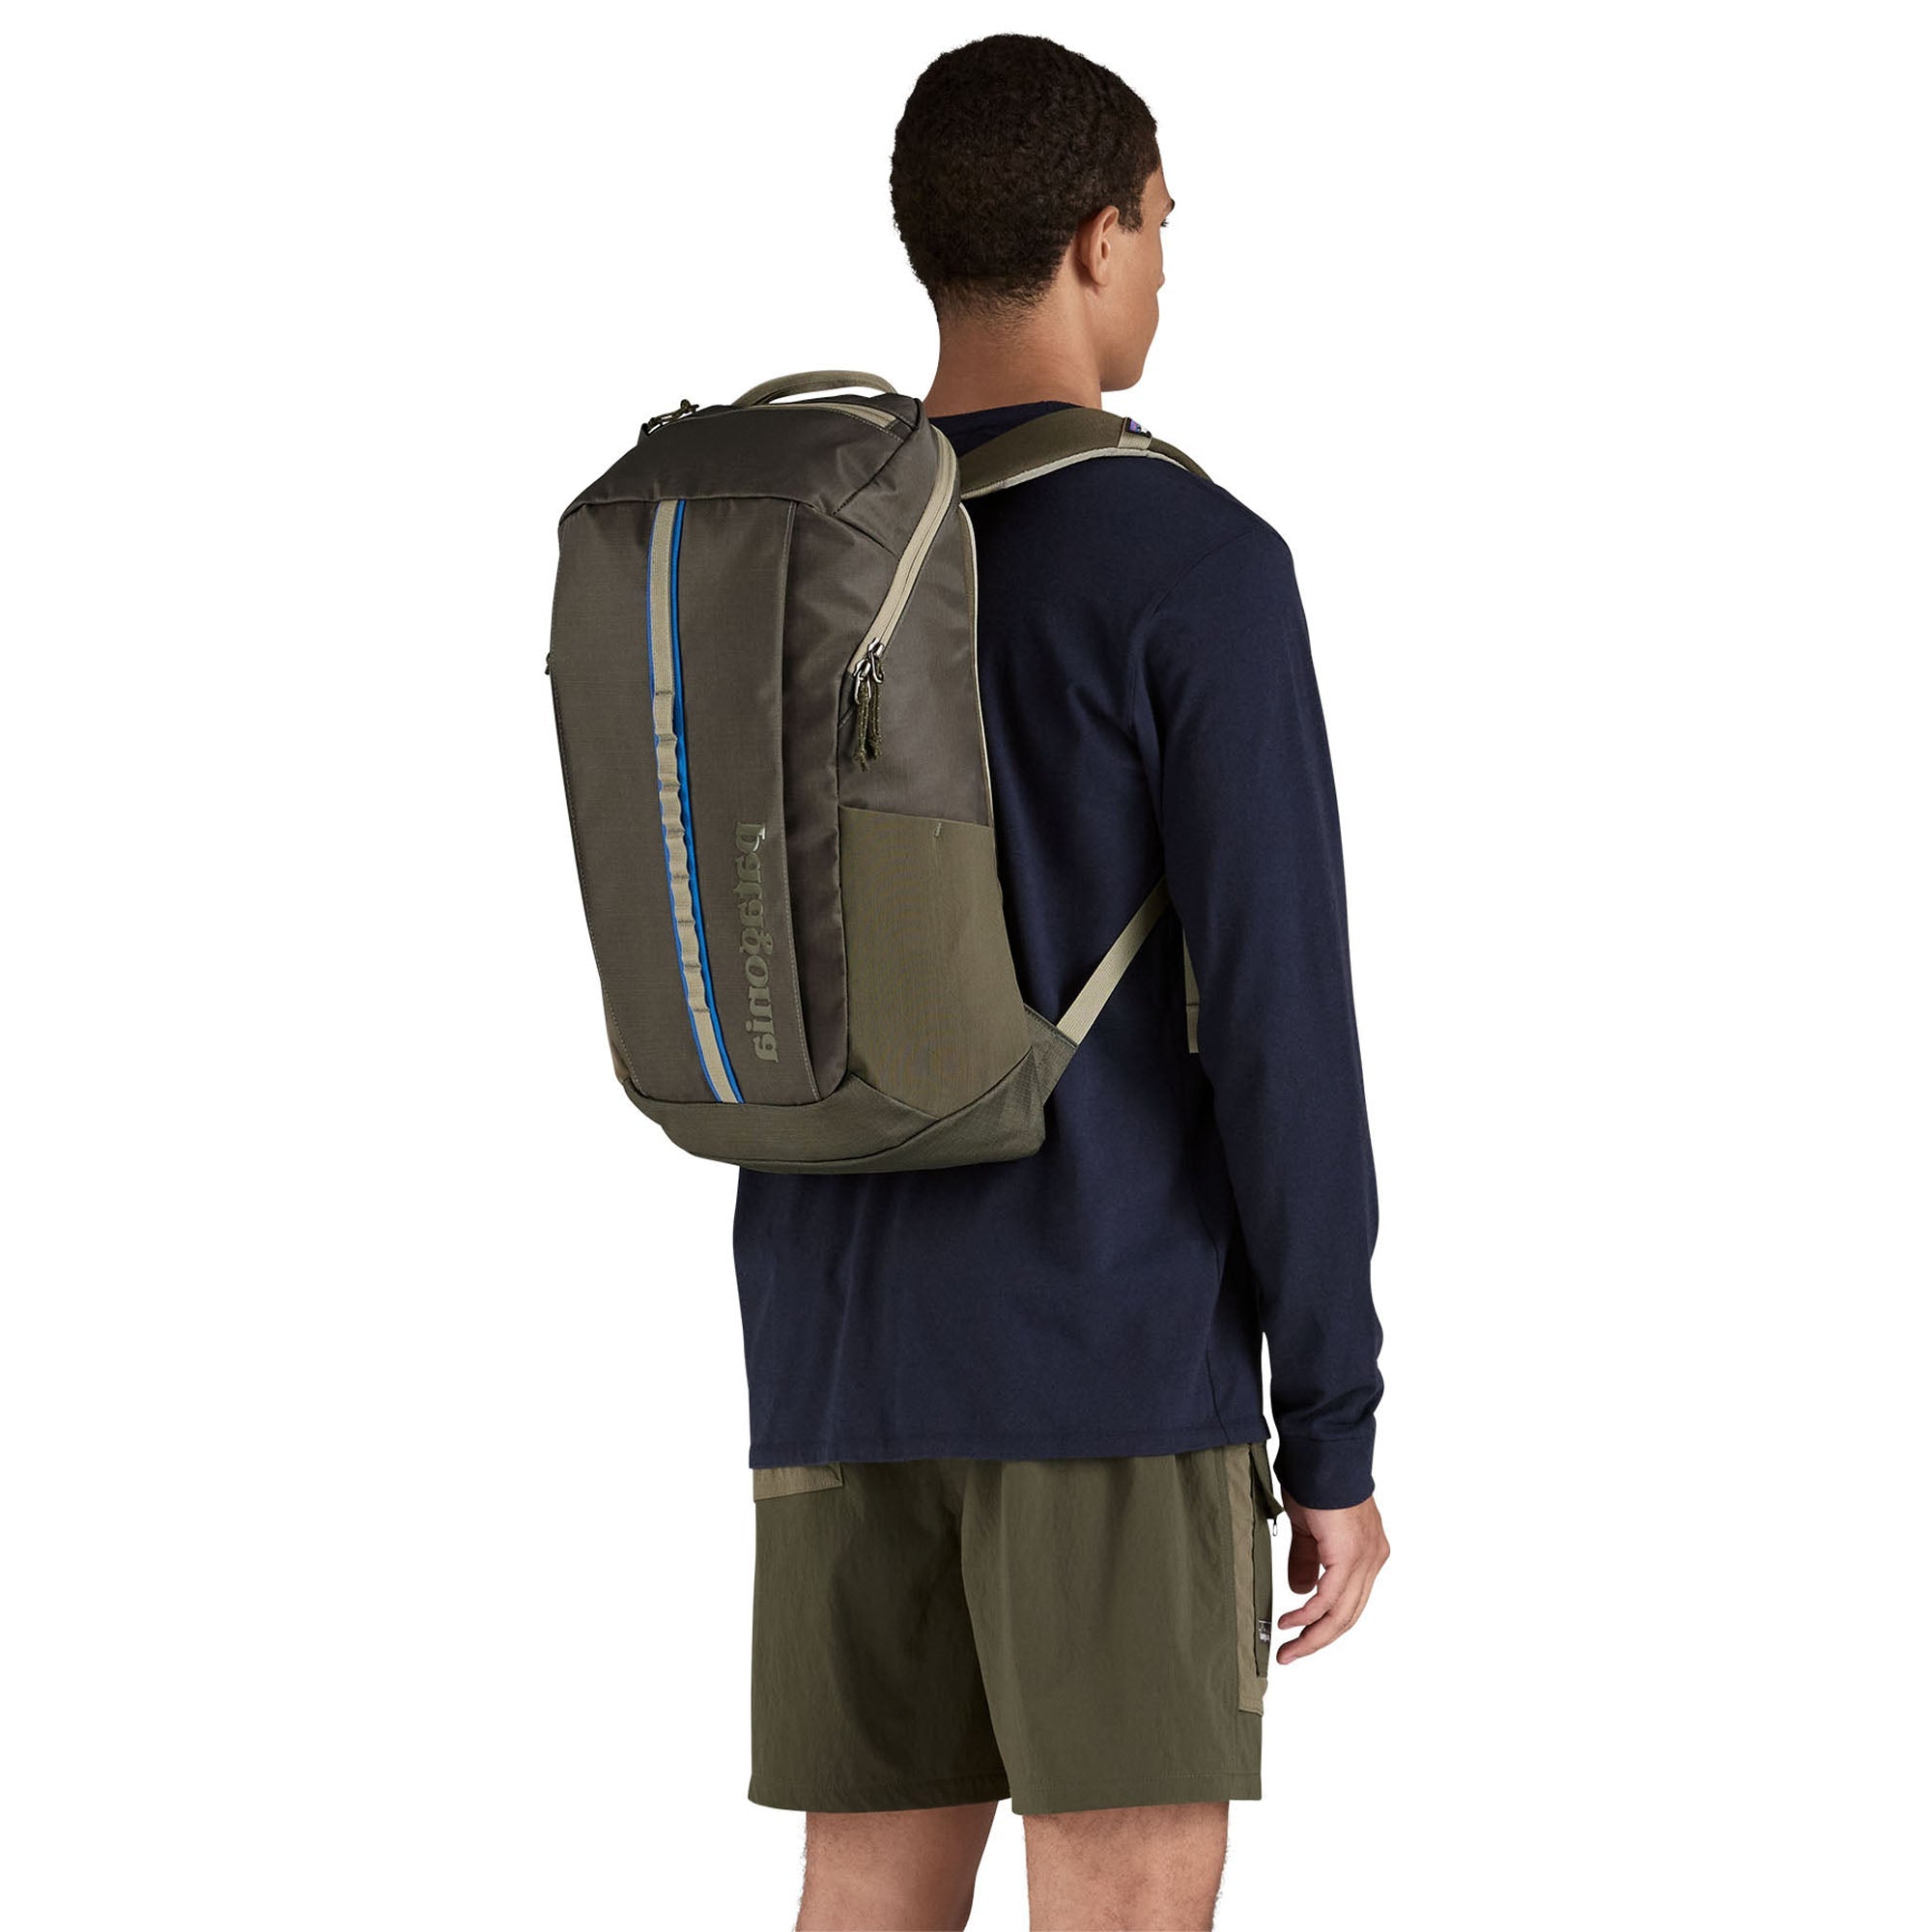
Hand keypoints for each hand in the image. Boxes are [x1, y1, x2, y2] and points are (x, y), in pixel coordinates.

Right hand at [1276, 1494, 1388, 1663]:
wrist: (1320, 1455)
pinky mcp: (1350, 1556)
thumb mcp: (1309, 1530)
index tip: (1300, 1637)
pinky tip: (1291, 1622)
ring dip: (1313, 1635)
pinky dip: (1309, 1615)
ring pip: (1342, 1613)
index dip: (1325, 1624)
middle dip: (1318, 1639)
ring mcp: (1366, 1559)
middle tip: (1291, 1655)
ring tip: (1288, 1650)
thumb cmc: (1314, 1481)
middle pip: (1349, 1614)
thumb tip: (1301, 1593)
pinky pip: (1330, 1598)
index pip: (1349, 1601)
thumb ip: (1307, 1561)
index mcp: (1366, 1553)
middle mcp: (1372, 1559)